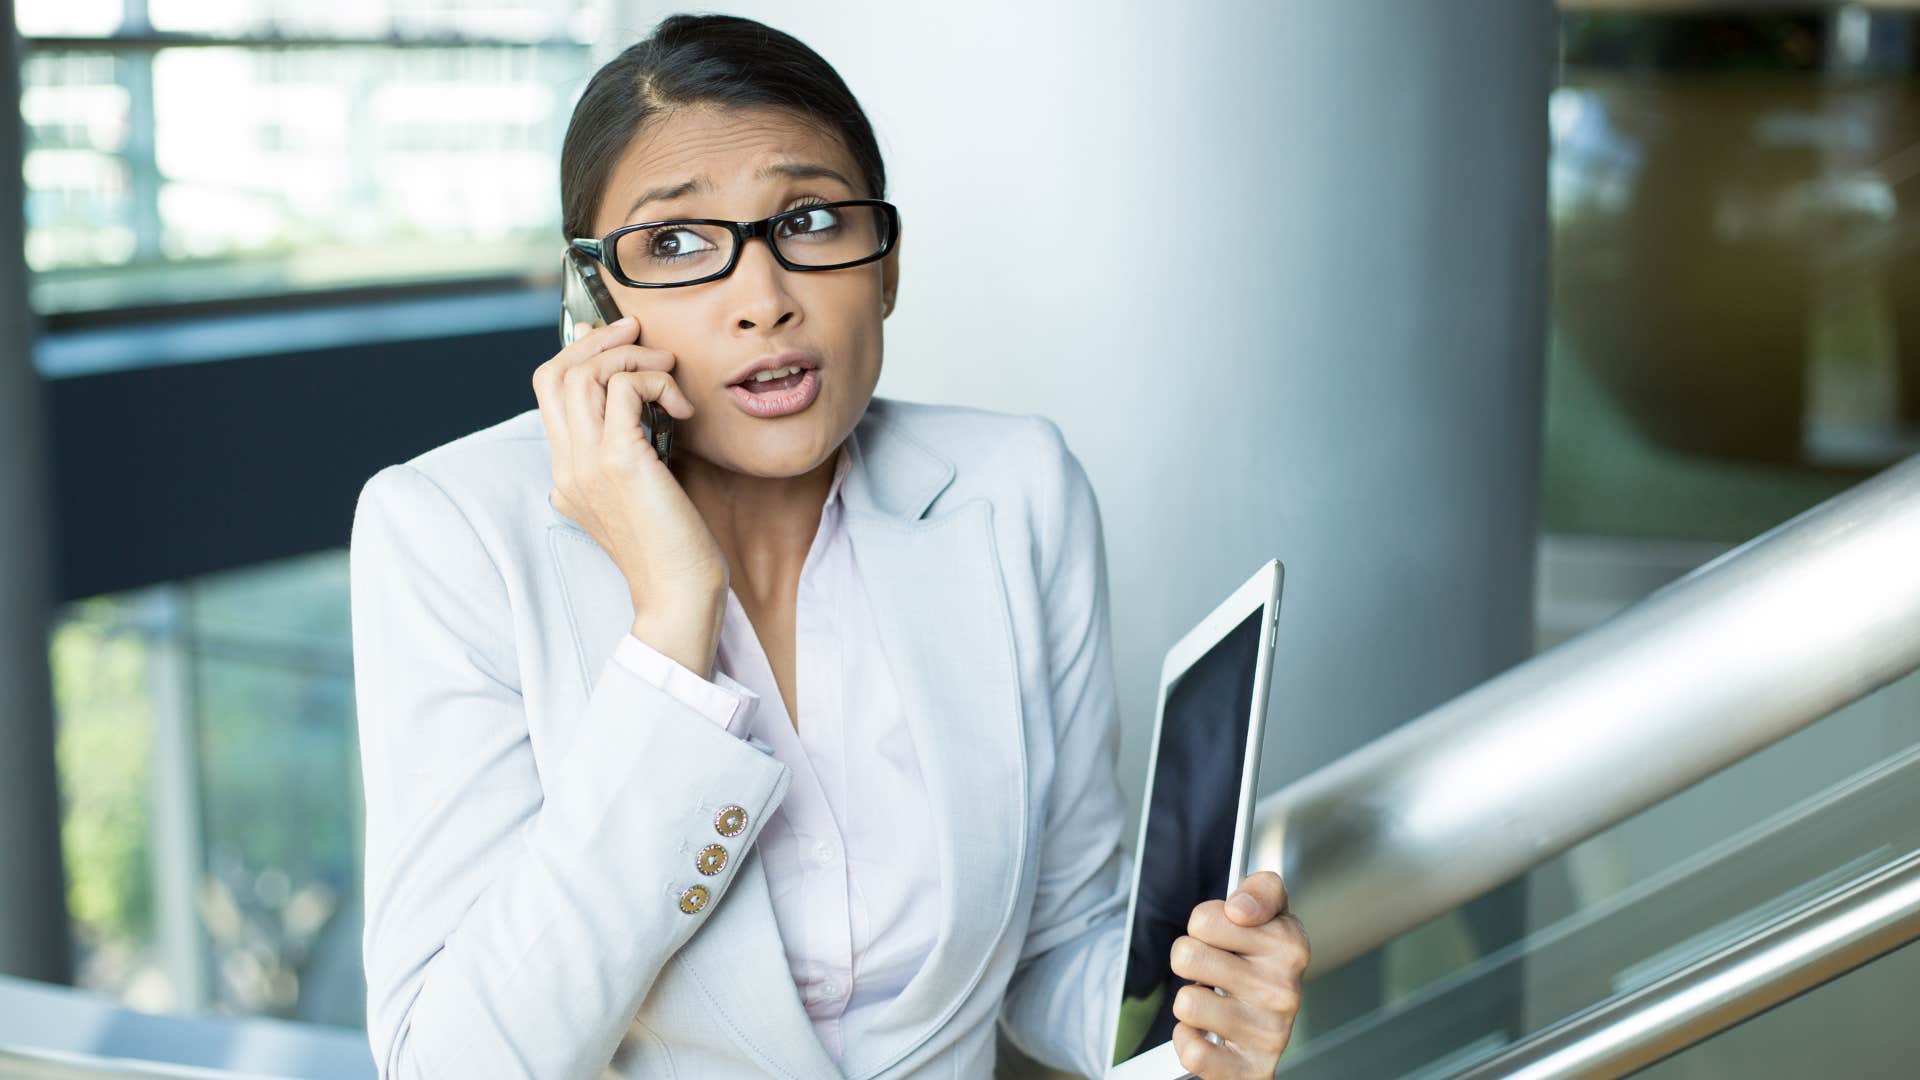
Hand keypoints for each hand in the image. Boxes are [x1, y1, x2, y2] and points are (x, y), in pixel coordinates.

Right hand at [532, 316, 727, 606]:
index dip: (579, 354)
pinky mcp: (619, 461)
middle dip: (598, 340)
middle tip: (638, 332)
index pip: (549, 392)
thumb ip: (631, 452)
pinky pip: (625, 388)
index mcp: (568, 474)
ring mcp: (587, 464)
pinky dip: (655, 381)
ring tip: (668, 370)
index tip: (619, 341)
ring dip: (631, 355)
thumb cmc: (674, 548)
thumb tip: (645, 406)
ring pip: (584, 373)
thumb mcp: (642, 491)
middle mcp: (568, 466)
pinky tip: (682, 408)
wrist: (679, 595)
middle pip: (554, 373)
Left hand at [1167, 871, 1310, 1078]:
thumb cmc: (1262, 961)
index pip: (1204, 918)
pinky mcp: (1253, 1070)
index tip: (1226, 933)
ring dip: (1190, 1003)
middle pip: (1186, 956)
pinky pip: (1193, 1052)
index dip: (1203, 924)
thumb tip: (1240, 908)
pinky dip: (1188, 1042)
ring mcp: (1270, 1032)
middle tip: (1214, 972)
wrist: (1270, 1022)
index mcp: (1289, 944)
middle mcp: (1285, 990)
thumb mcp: (1269, 914)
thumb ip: (1260, 890)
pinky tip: (1208, 1034)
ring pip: (1186, 1003)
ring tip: (1215, 1003)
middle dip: (1190, 962)